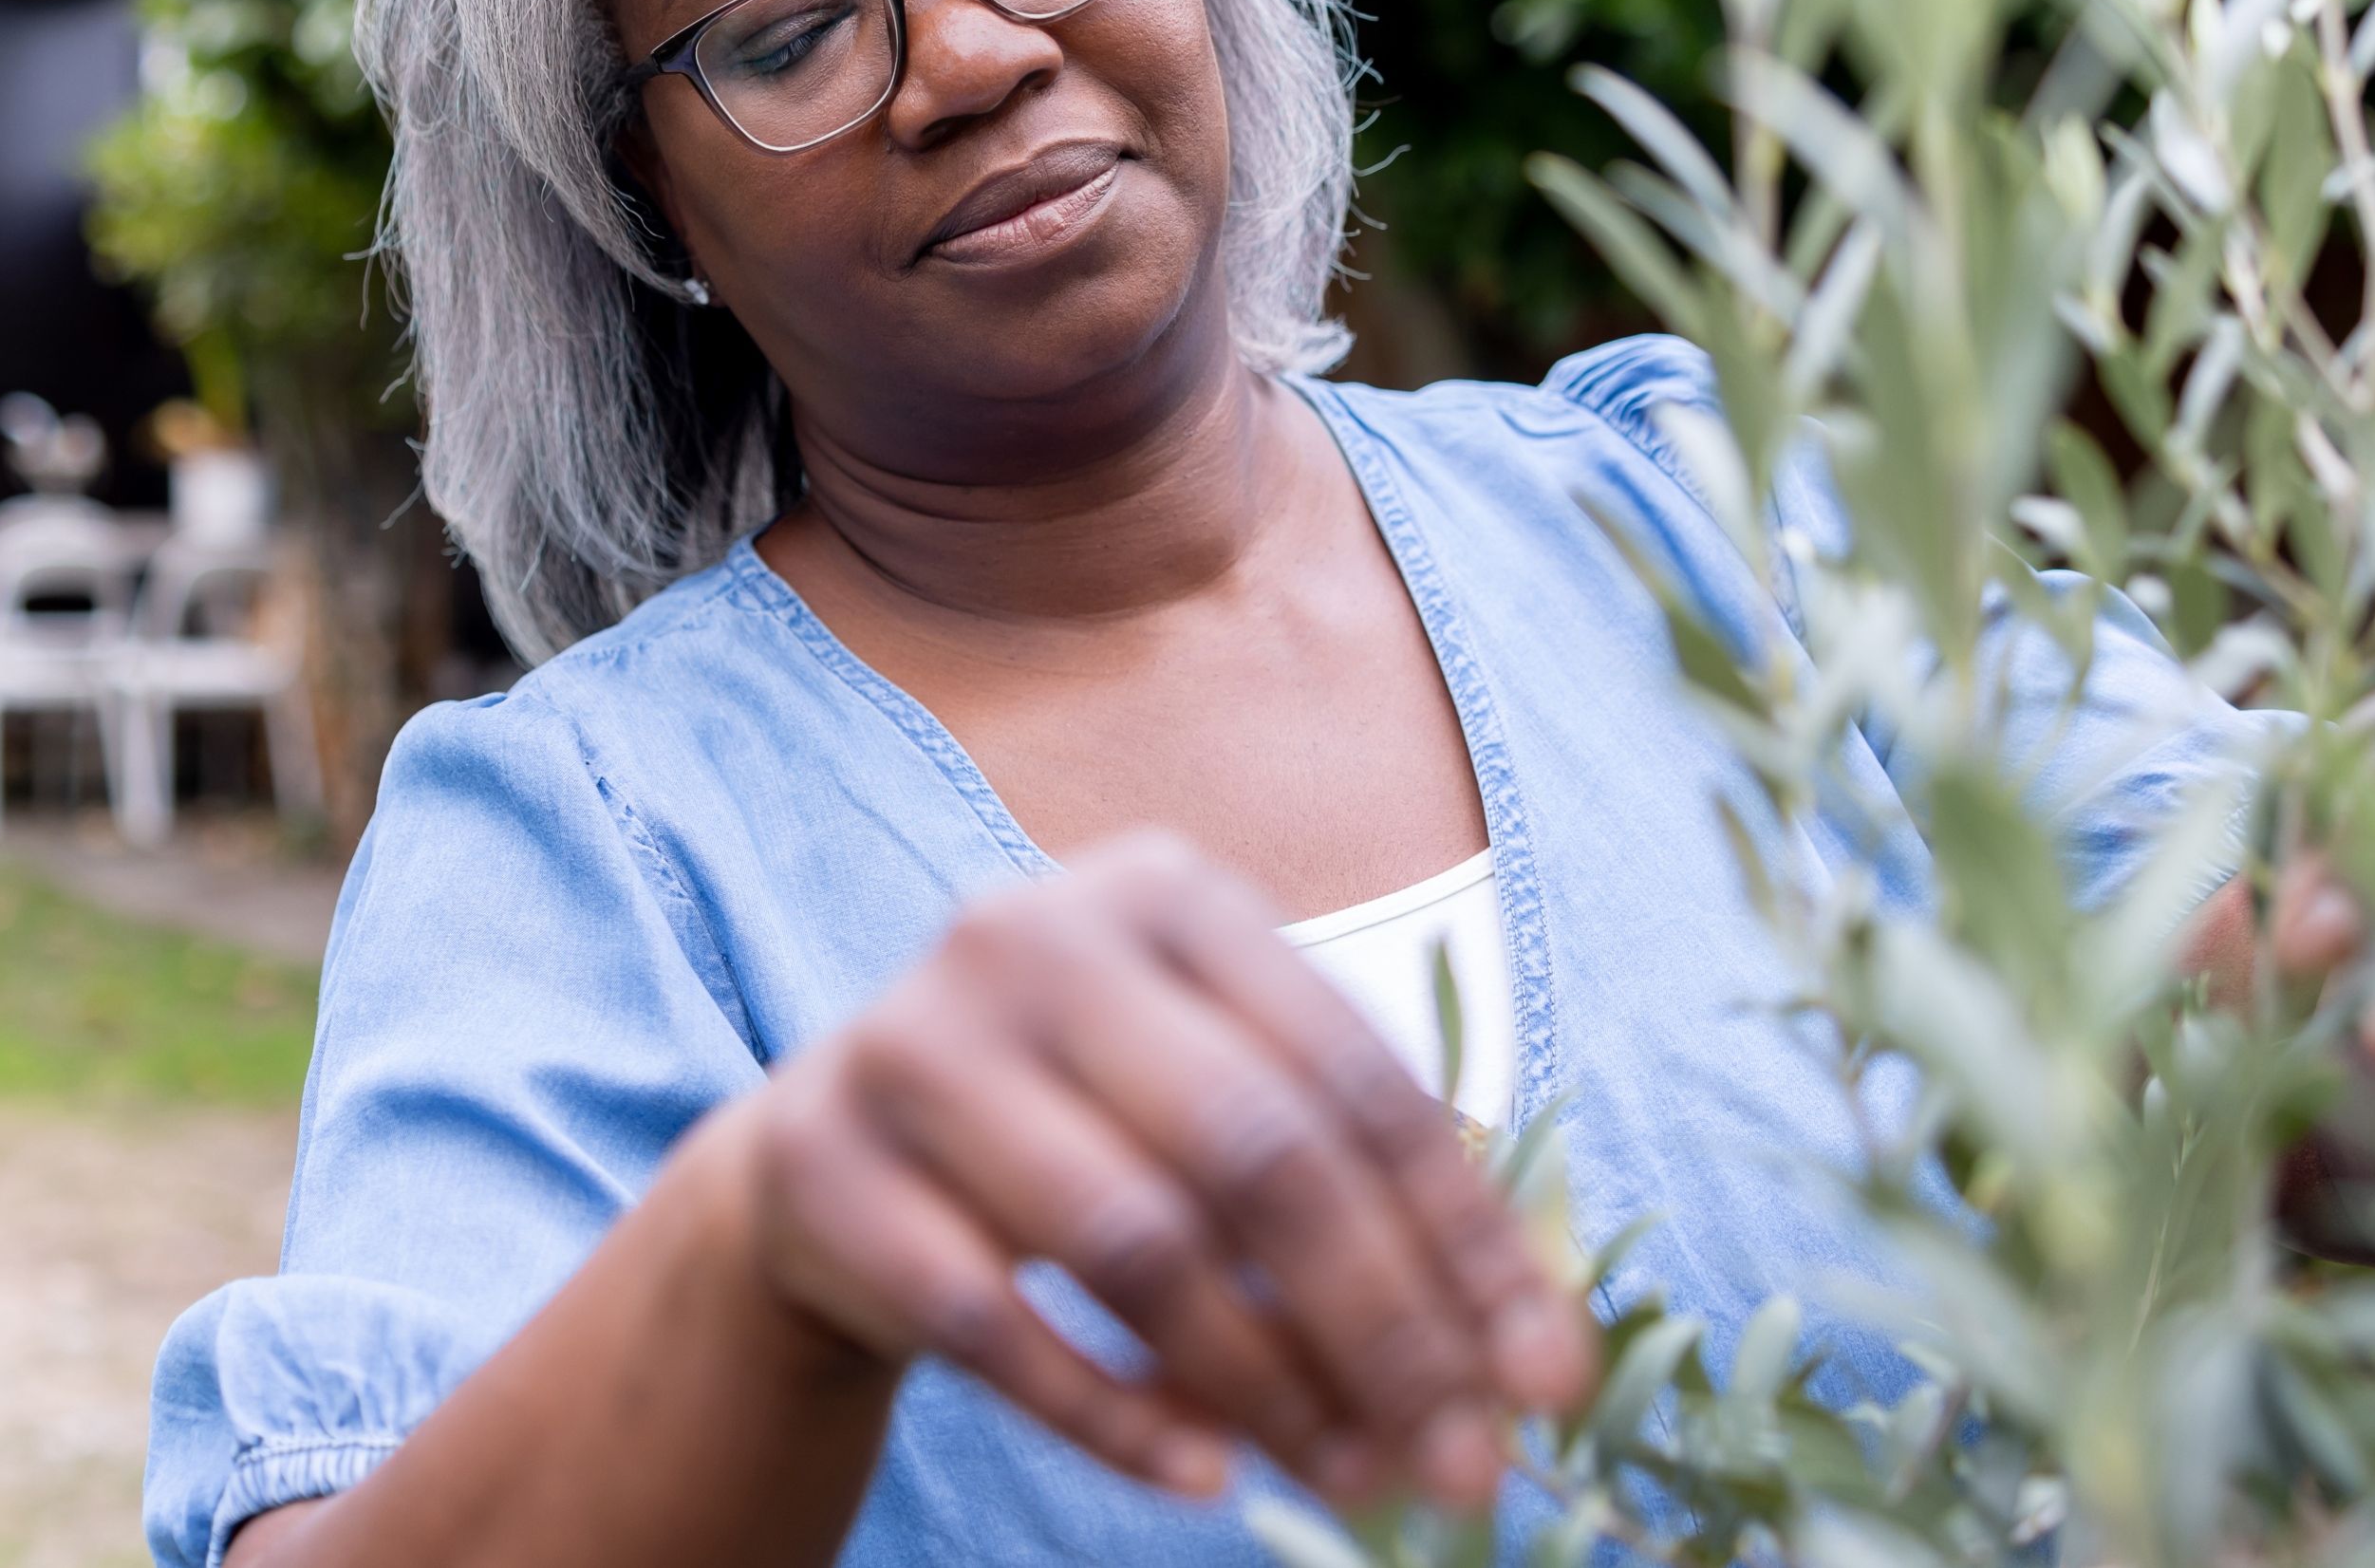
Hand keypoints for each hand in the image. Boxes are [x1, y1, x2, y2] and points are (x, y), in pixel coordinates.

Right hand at [727, 831, 1593, 1510]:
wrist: (827, 1159)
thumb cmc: (1080, 1124)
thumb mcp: (1206, 1092)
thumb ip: (1354, 1176)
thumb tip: (1534, 1348)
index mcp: (1164, 893)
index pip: (1354, 1075)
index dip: (1466, 1236)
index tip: (1548, 1378)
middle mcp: (1033, 937)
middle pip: (1255, 1155)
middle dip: (1384, 1327)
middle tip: (1466, 1466)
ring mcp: (916, 1048)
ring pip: (1133, 1243)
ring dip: (1269, 1388)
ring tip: (1357, 1482)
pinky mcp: (827, 1168)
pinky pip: (996, 1324)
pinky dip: (1116, 1416)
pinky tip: (1208, 1479)